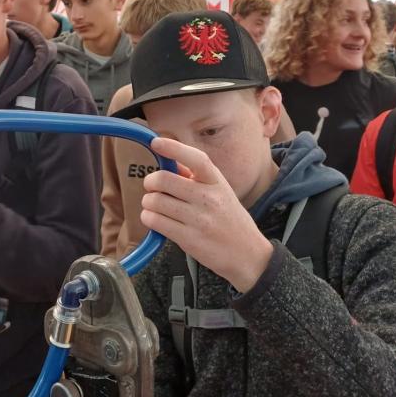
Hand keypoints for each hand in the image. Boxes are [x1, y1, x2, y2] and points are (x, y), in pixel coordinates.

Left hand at [141, 138, 272, 292]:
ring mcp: (198, 219)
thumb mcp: (220, 192)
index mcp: (217, 182)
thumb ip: (196, 178)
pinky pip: (155, 221)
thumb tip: (169, 163)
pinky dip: (149, 218)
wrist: (247, 255)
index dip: (174, 148)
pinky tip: (156, 219)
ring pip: (155, 201)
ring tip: (155, 206)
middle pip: (164, 179)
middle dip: (151, 182)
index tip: (157, 142)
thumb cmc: (230, 220)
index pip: (196, 158)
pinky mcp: (188, 239)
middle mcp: (208, 198)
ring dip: (148, 202)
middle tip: (153, 187)